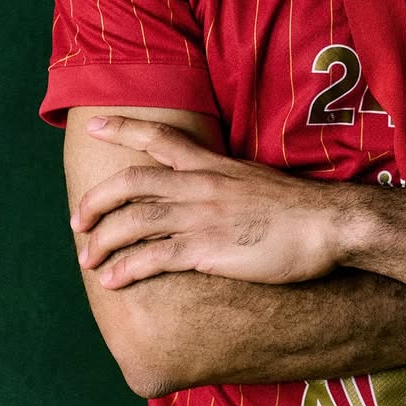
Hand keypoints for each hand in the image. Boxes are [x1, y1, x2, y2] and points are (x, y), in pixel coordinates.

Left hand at [72, 117, 346, 288]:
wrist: (328, 224)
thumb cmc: (298, 209)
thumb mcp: (256, 182)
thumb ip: (228, 185)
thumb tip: (213, 194)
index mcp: (214, 165)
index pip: (160, 138)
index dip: (124, 128)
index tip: (95, 124)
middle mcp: (201, 184)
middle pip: (132, 181)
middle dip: (97, 199)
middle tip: (77, 218)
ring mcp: (202, 215)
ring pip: (135, 219)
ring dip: (103, 238)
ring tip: (86, 258)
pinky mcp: (208, 247)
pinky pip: (154, 257)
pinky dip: (125, 268)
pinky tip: (110, 280)